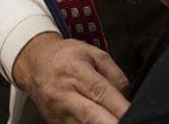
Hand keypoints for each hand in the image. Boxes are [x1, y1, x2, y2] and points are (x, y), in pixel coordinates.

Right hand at [13, 32, 129, 122]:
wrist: (35, 63)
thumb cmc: (66, 57)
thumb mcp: (93, 53)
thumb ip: (114, 73)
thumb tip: (127, 97)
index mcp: (75, 72)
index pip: (100, 92)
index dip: (119, 106)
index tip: (133, 114)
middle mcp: (64, 95)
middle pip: (91, 116)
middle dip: (111, 123)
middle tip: (129, 123)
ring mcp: (58, 113)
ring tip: (114, 121)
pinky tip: (101, 122)